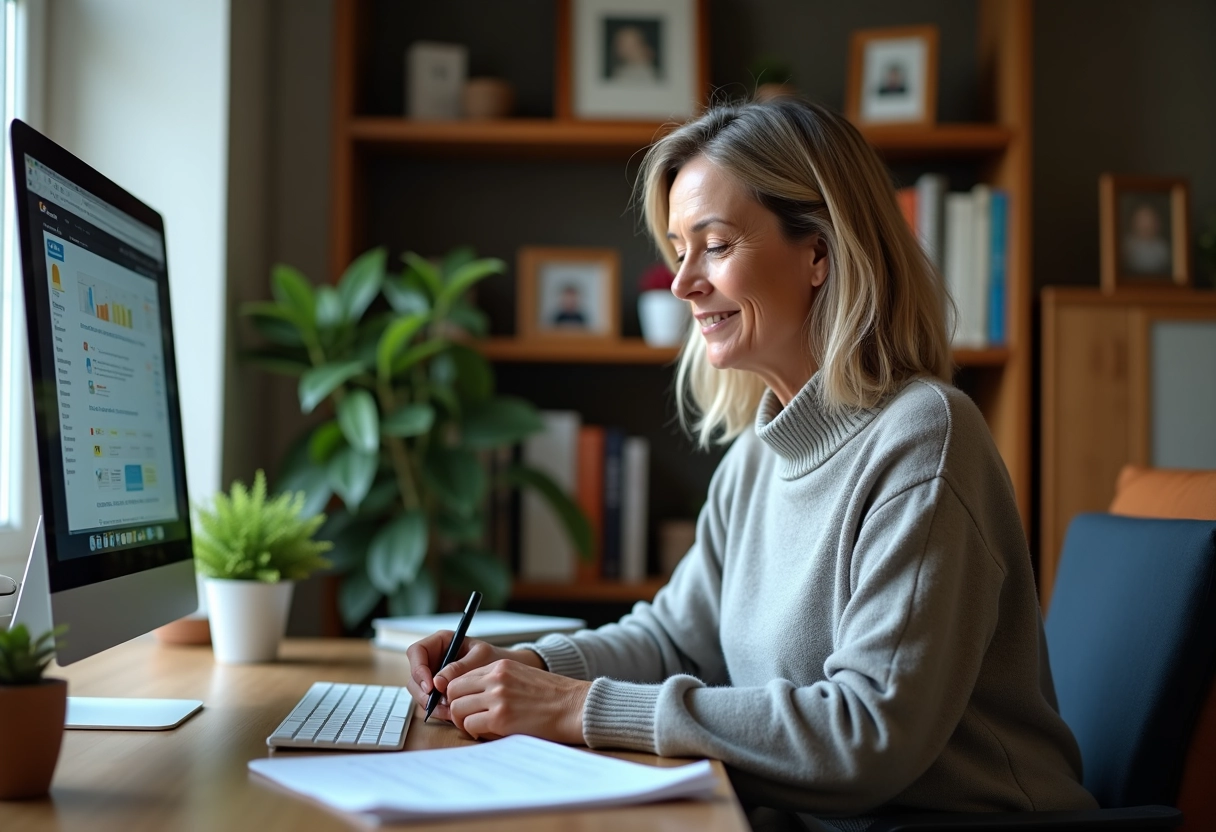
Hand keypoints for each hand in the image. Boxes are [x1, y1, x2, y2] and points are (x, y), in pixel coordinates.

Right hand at [404, 631, 543, 721]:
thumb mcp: (480, 658)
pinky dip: (437, 710)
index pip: (417, 651)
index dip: (418, 668)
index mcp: (441, 642)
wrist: (505, 674)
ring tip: (449, 711)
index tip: (429, 685)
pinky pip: (430, 702)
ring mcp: (434, 676)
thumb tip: (437, 682)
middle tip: (436, 704)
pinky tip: (451, 714)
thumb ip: (459, 668)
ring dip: (430, 704)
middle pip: (414, 675)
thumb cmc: (495, 658)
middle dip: (422, 692)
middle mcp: (433, 658)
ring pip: (419, 691)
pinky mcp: (438, 692)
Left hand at [446, 659, 590, 743]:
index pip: (462, 677)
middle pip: (454, 691)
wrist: (576, 707)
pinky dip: (474, 732)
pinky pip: (470, 725)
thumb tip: (472, 699)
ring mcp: (497, 697)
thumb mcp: (522, 677)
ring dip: (464, 721)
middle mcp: (496, 678)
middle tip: (467, 719)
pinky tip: (488, 733)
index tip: (464, 706)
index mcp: (501, 666)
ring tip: (477, 727)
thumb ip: (497, 682)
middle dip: (456, 707)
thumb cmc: (553, 697)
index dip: (458, 695)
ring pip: (458, 709)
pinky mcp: (501, 717)